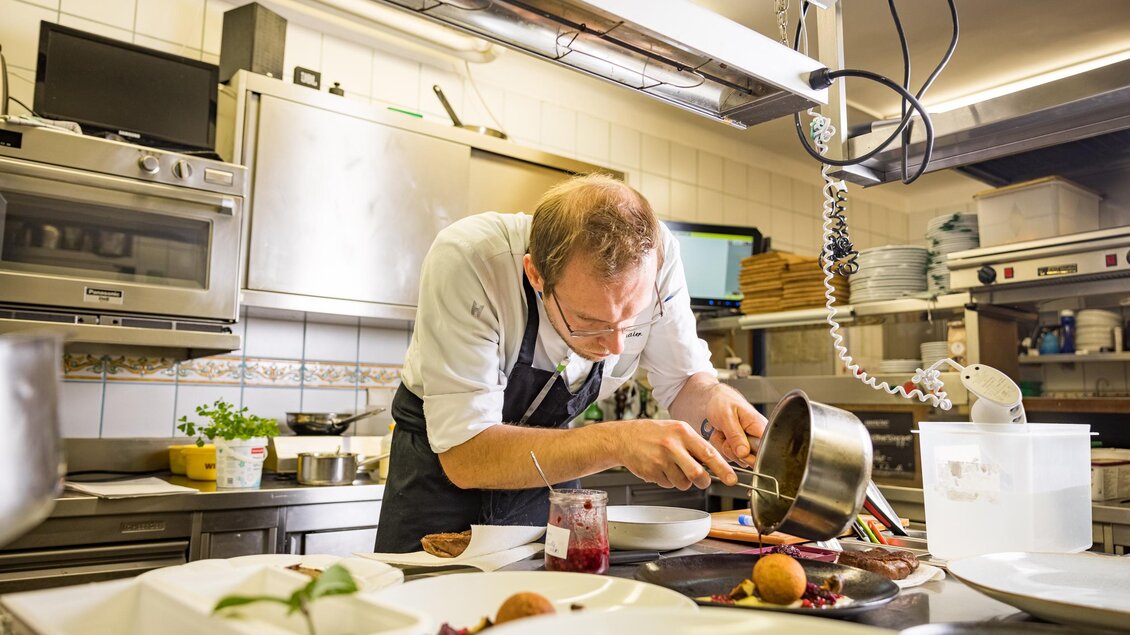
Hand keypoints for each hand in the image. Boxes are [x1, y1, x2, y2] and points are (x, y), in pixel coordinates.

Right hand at [611, 419, 736, 489]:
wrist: (624, 438)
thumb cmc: (653, 434)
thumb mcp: (676, 430)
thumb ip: (694, 445)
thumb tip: (714, 463)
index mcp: (682, 432)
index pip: (708, 453)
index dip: (722, 468)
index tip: (731, 479)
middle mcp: (672, 445)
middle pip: (697, 473)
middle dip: (703, 481)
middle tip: (703, 481)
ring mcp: (661, 460)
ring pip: (683, 482)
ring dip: (683, 481)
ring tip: (673, 468)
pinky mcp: (652, 472)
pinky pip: (669, 484)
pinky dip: (669, 481)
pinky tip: (661, 469)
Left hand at [704, 383, 766, 466]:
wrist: (710, 400)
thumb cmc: (721, 401)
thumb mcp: (726, 416)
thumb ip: (735, 435)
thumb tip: (744, 453)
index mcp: (760, 426)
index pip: (766, 450)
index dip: (753, 455)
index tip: (740, 450)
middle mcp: (757, 437)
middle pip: (752, 459)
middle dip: (734, 452)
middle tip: (726, 436)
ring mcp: (747, 444)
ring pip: (739, 460)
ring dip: (725, 449)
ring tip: (722, 432)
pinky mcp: (738, 449)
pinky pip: (730, 457)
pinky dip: (720, 448)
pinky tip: (720, 436)